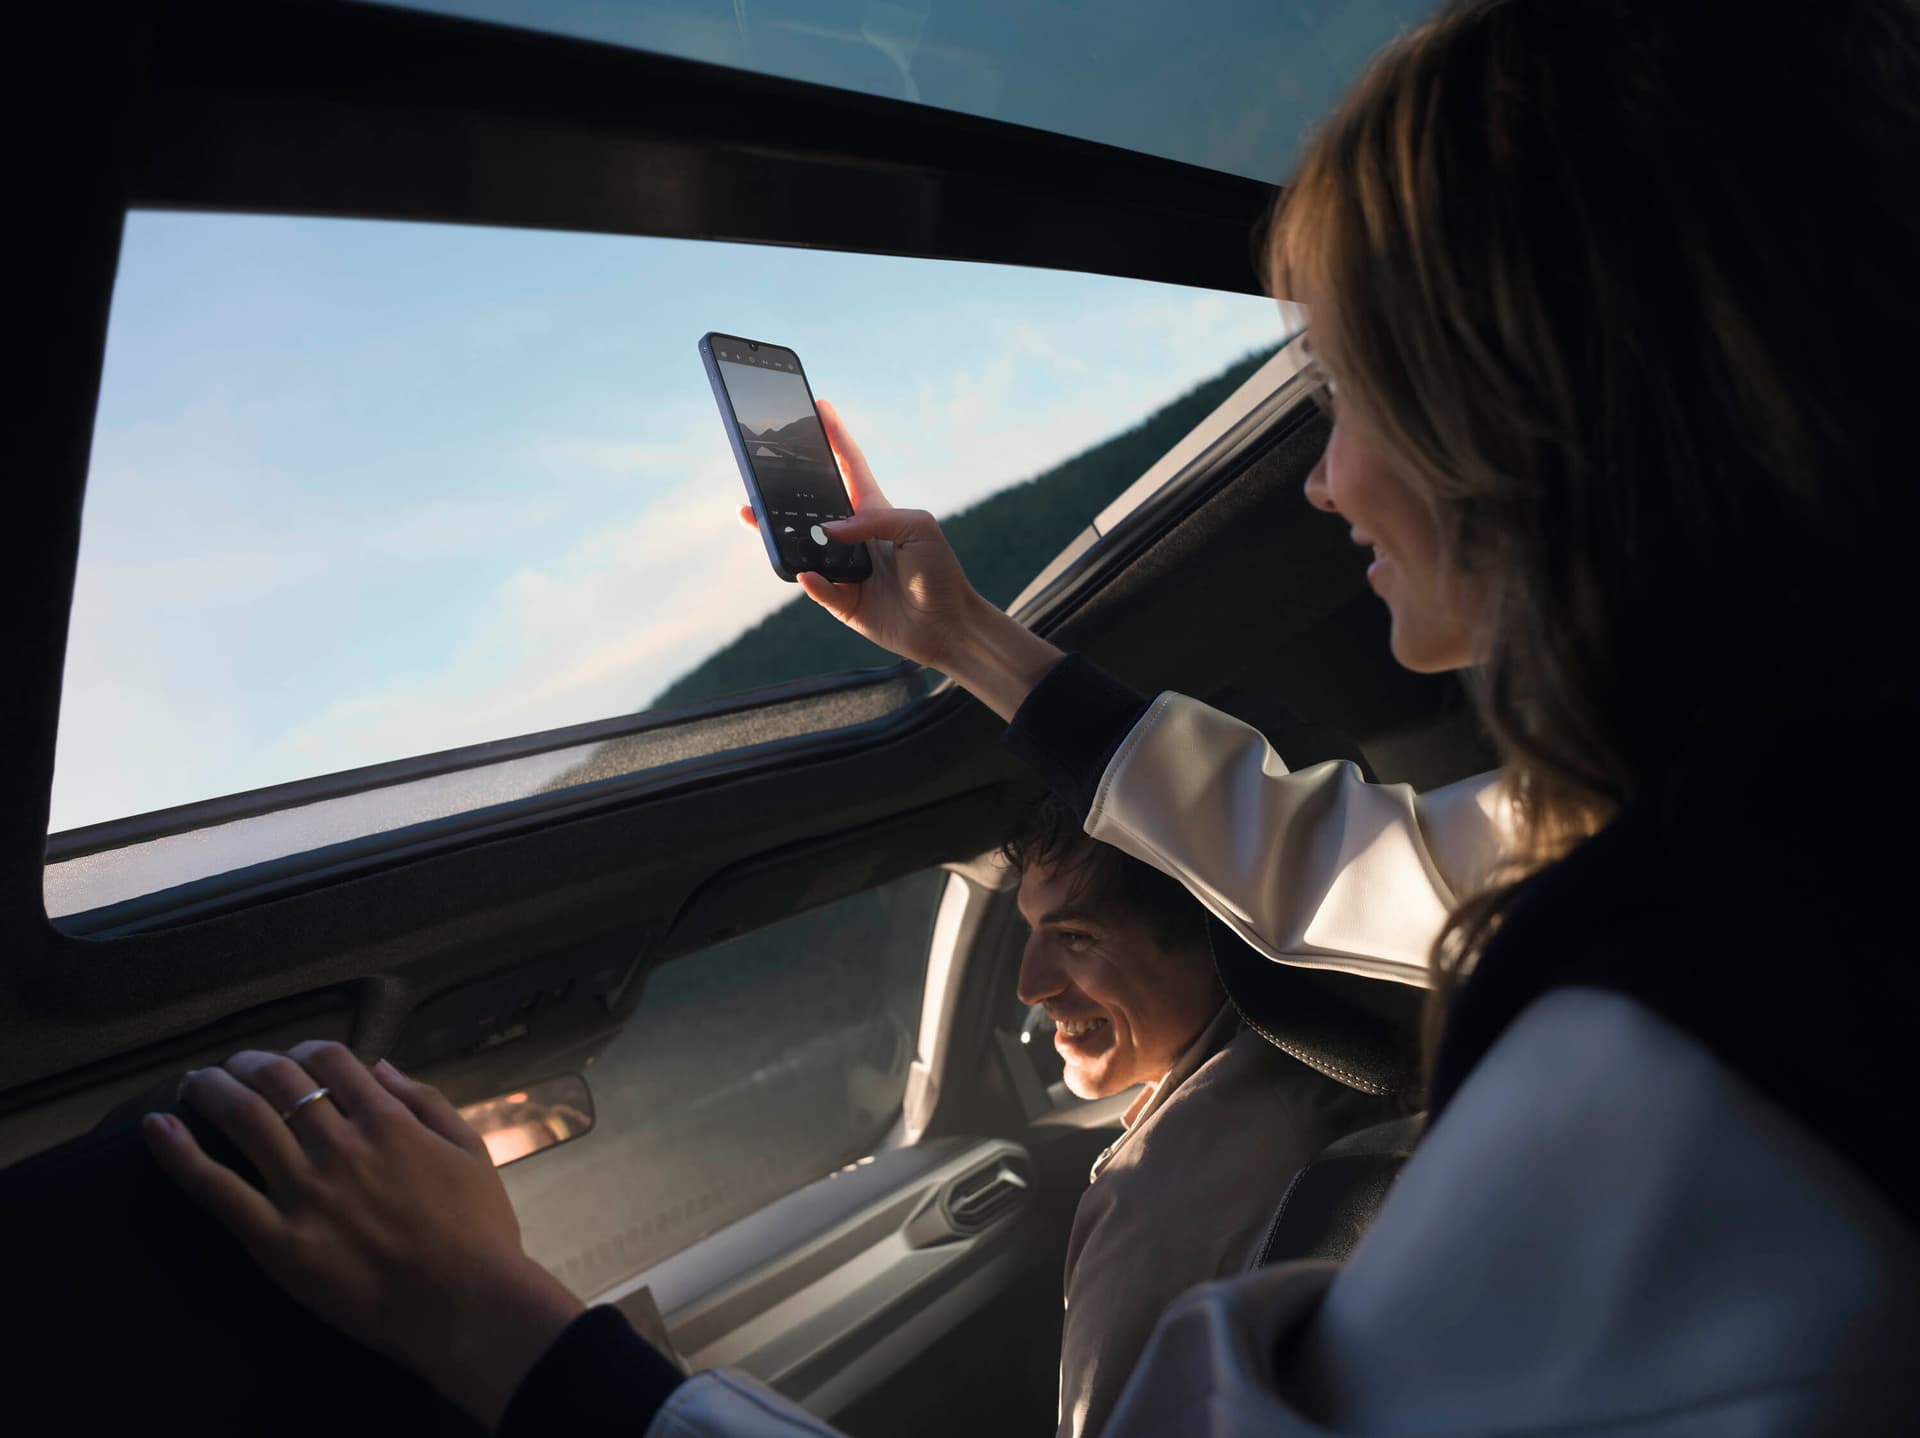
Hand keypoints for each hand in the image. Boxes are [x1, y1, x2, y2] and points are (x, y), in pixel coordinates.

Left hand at [145, 1043, 584, 1430]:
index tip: (288, 1061)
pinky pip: (216, 1189)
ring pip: (243, 1118)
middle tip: (232, 1068)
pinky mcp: (277, 1238)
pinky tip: (156, 1130)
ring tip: (192, 1083)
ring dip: (210, 1089)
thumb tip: (381, 1064)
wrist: (465, 1304)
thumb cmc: (479, 1231)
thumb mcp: (471, 1150)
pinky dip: (180, 1154)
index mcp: (388, 1120)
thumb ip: (427, 1100)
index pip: (330, 1060)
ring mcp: (305, 1190)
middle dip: (248, 1063)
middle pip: (278, 1079)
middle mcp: (341, 1143)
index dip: (301, 1050)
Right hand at [737, 400, 1063, 719]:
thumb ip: (875, 520)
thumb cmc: (940, 572)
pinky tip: (808, 574)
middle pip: (811, 507)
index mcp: (875, 512)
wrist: (948, 625)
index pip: (850, 466)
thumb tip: (829, 529)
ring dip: (779, 534)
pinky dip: (812, 581)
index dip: (835, 436)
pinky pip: (817, 588)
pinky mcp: (842, 601)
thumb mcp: (918, 528)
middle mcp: (854, 537)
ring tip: (756, 517)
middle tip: (758, 471)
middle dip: (783, 489)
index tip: (819, 406)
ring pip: (802, 547)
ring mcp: (845, 569)